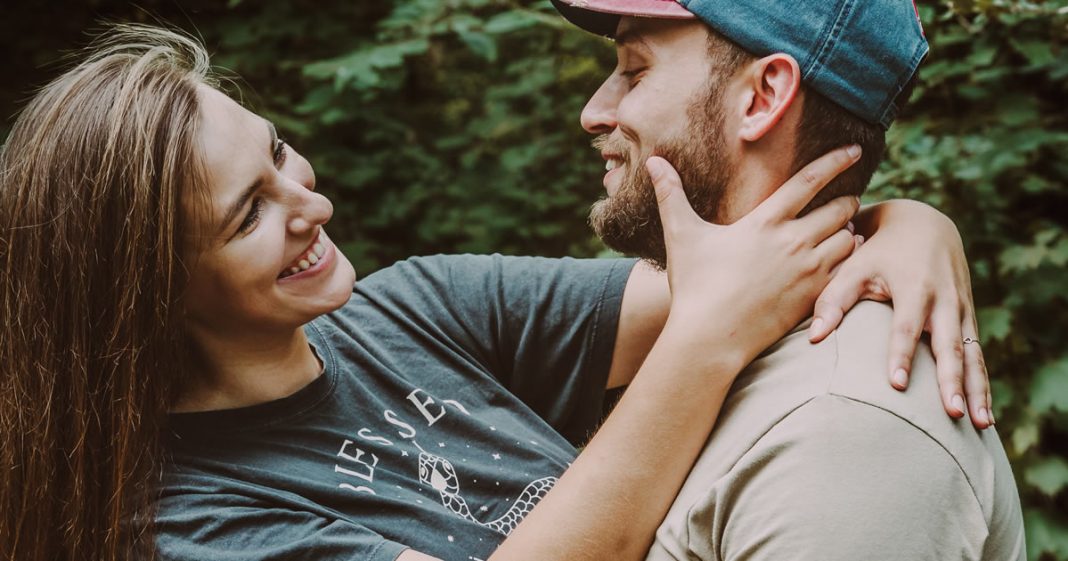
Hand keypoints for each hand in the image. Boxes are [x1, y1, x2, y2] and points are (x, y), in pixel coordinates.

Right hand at [647, 145, 860, 365]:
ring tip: (843, 231)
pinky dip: (851, 261)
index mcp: (765, 221)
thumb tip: (652, 162)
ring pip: (849, 240)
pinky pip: (849, 271)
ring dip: (850, 232)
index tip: (854, 150)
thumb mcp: (681, 236)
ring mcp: (807, 271)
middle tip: (844, 201)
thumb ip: (671, 195)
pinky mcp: (814, 297)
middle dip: (846, 201)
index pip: (810, 181)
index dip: (836, 161)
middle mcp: (793, 242)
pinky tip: (844, 261)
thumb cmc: (694, 285)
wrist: (710, 337)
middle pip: (839, 209)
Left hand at [809, 199, 990, 428]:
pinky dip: (982, 383)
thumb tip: (812, 339)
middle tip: (951, 413)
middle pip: (949, 346)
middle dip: (952, 381)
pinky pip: (979, 355)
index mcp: (914, 287)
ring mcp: (961, 310)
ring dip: (977, 390)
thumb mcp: (853, 266)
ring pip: (973, 355)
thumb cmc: (878, 250)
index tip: (898, 385)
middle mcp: (944, 300)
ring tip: (982, 425)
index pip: (906, 326)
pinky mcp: (968, 319)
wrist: (924, 224)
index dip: (902, 355)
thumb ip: (832, 301)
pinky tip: (984, 415)